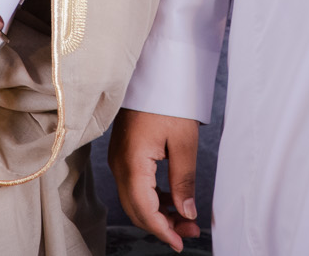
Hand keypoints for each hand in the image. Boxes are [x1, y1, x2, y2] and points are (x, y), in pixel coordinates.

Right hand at [109, 108, 201, 251]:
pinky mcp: (124, 154)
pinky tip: (172, 200)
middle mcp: (119, 164)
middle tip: (190, 230)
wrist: (155, 71)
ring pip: (135, 199)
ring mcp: (118, 159)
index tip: (181, 242)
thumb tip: (187, 212)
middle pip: (136, 209)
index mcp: (132, 163)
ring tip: (186, 218)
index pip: (144, 210)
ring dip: (158, 212)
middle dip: (162, 225)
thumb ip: (183, 181)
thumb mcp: (183, 142)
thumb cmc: (169, 101)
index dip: (162, 230)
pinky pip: (135, 185)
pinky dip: (152, 198)